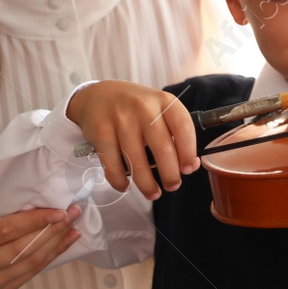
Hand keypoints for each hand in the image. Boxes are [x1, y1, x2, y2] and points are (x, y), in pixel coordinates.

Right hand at [0, 168, 78, 288]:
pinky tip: (64, 243)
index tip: (57, 210)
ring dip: (56, 244)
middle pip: (22, 248)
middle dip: (52, 230)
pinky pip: (30, 275)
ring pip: (30, 263)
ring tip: (74, 225)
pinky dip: (51, 258)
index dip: (34, 221)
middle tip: (73, 212)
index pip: (4, 231)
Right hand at [67, 81, 197, 199]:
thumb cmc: (135, 107)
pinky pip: (113, 166)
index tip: (188, 169)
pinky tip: (125, 185)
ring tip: (153, 193)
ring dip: (147, 184)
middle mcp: (143, 108)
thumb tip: (190, 165)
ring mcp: (120, 119)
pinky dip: (120, 181)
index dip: (188, 152)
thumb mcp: (158, 109)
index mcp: (163, 101)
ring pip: (137, 162)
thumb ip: (174, 132)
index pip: (183, 128)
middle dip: (170, 175)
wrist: (97, 95)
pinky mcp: (101, 132)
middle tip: (172, 186)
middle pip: (162, 149)